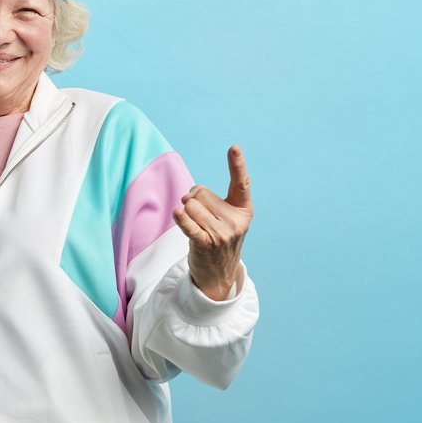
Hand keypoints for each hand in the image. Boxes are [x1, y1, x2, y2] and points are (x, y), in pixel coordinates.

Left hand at [173, 145, 252, 300]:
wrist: (218, 275)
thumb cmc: (218, 239)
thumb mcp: (225, 219)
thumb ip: (210, 201)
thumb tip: (188, 197)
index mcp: (243, 210)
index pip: (241, 182)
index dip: (237, 164)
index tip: (234, 147)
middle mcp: (236, 221)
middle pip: (201, 192)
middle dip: (194, 199)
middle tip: (199, 217)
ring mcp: (223, 234)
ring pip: (190, 205)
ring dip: (186, 213)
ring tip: (195, 227)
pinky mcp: (206, 244)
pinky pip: (189, 224)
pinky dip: (181, 218)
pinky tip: (178, 215)